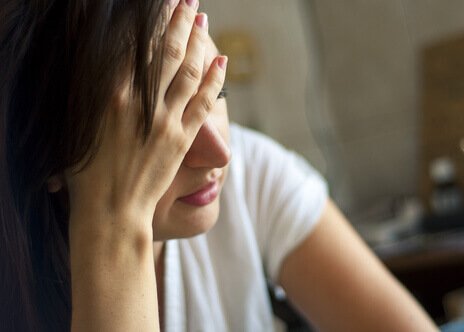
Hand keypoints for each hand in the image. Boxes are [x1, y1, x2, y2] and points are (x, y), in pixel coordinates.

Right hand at [66, 1, 226, 227]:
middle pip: (165, 52)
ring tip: (202, 18)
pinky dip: (214, 79)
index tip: (159, 6)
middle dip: (178, 21)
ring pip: (187, 71)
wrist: (111, 211)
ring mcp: (165, 121)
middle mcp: (141, 103)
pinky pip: (203, 102)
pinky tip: (221, 61)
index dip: (149, 23)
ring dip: (197, 42)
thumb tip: (108, 68)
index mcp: (110, 96)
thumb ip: (94, 96)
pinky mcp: (183, 139)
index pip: (135, 47)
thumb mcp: (79, 127)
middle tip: (187, 0)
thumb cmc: (86, 173)